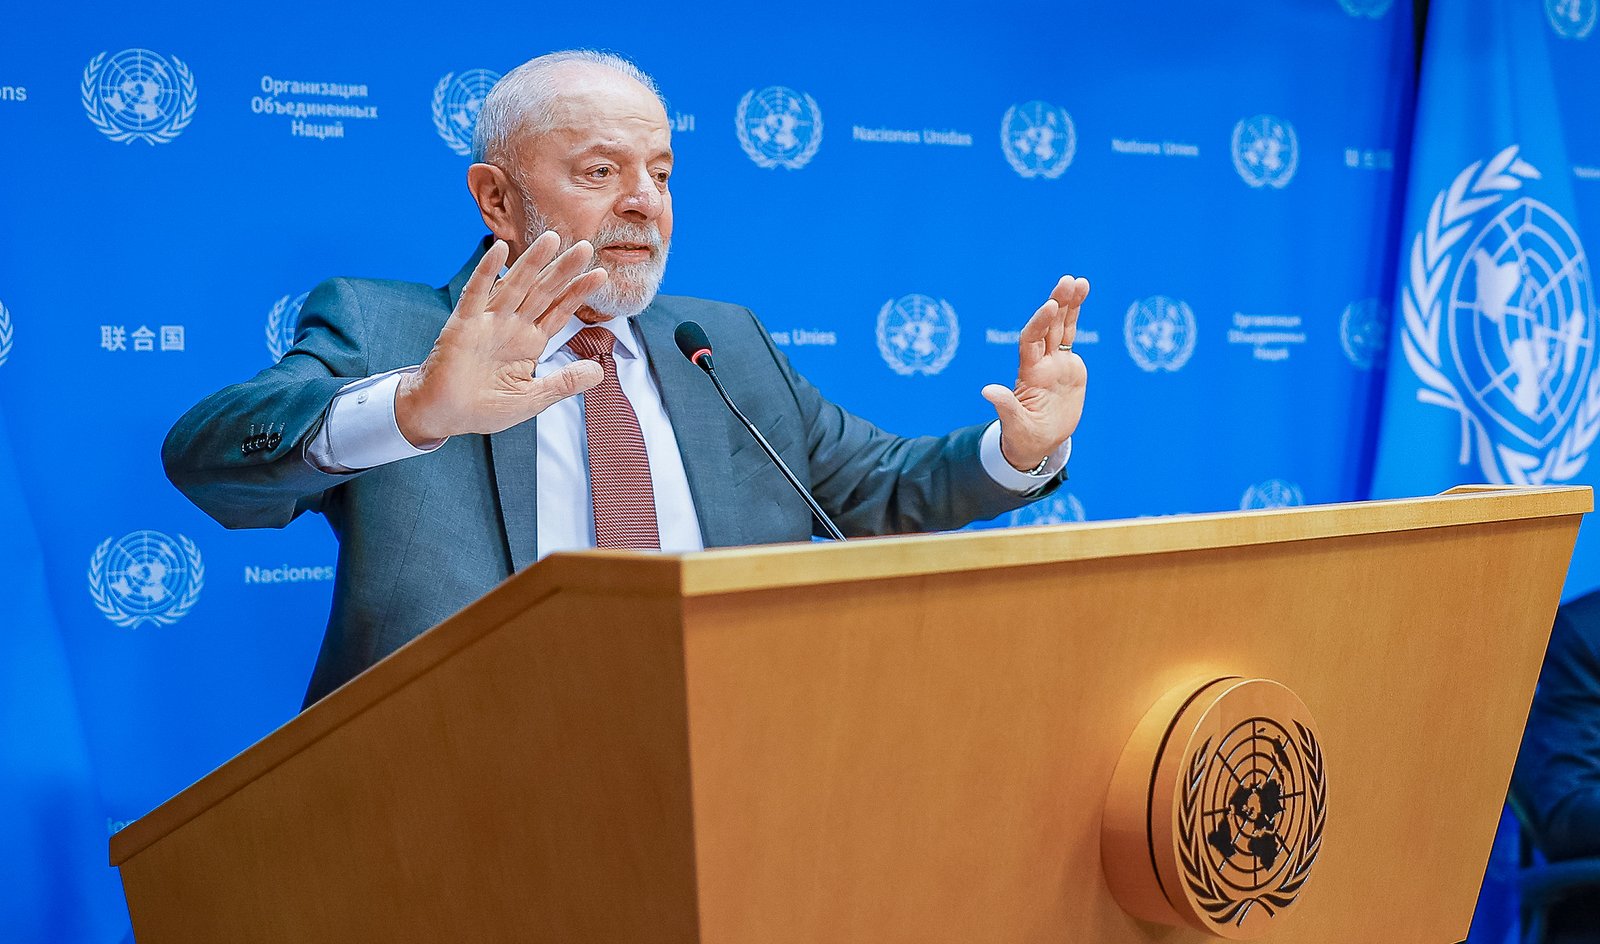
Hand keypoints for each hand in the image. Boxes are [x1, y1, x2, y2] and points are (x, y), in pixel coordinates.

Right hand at [395, 235, 608, 443]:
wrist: (444, 415)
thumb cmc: (484, 407)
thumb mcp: (533, 398)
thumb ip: (564, 382)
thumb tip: (600, 372)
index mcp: (529, 342)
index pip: (559, 311)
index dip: (578, 292)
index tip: (600, 274)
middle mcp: (511, 326)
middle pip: (543, 292)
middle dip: (563, 270)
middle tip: (585, 246)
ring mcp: (487, 322)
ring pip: (514, 286)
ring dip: (532, 262)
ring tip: (552, 239)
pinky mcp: (463, 325)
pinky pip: (476, 294)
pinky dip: (486, 272)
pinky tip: (498, 250)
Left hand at [982, 275, 1089, 471]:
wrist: (1039, 442)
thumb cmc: (1023, 437)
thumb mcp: (1015, 425)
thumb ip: (1005, 407)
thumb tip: (987, 391)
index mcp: (1029, 374)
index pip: (1032, 341)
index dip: (1040, 323)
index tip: (1051, 306)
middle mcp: (1041, 363)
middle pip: (1048, 327)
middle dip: (1058, 303)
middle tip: (1068, 281)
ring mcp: (1054, 362)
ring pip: (1061, 326)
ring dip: (1069, 303)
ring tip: (1079, 281)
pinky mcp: (1068, 366)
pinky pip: (1069, 335)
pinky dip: (1075, 315)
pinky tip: (1081, 294)